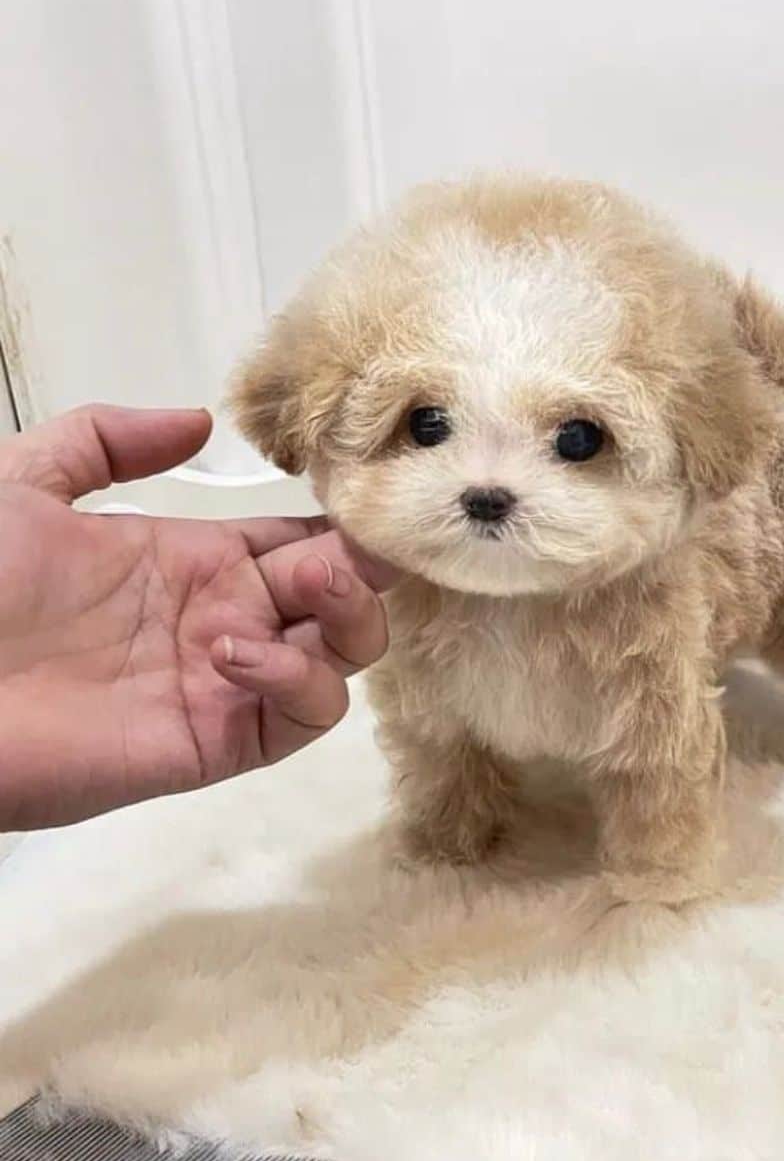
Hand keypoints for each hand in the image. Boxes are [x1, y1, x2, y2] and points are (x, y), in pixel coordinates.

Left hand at [0, 405, 395, 829]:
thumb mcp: (21, 482)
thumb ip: (106, 439)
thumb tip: (200, 421)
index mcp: (197, 560)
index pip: (305, 539)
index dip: (346, 520)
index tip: (372, 495)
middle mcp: (228, 617)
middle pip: (344, 594)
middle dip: (364, 564)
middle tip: (344, 549)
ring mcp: (229, 681)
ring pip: (345, 655)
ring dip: (346, 618)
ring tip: (294, 594)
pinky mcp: (219, 739)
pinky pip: (305, 713)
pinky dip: (298, 678)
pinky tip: (233, 651)